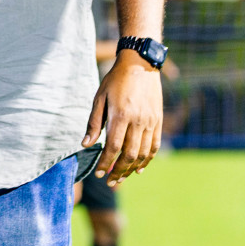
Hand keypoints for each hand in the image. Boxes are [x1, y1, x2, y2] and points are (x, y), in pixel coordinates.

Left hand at [84, 51, 163, 186]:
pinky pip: (154, 146)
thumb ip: (93, 122)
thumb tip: (86, 144)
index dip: (106, 163)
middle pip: (129, 155)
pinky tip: (139, 168)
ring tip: (121, 177)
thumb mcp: (99, 97)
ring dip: (132, 169)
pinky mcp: (158, 121)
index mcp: (121, 115)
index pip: (113, 147)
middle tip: (109, 181)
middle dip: (118, 171)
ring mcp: (151, 122)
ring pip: (143, 153)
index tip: (98, 173)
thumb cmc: (115, 80)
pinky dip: (147, 160)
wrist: (141, 65)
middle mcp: (138, 121)